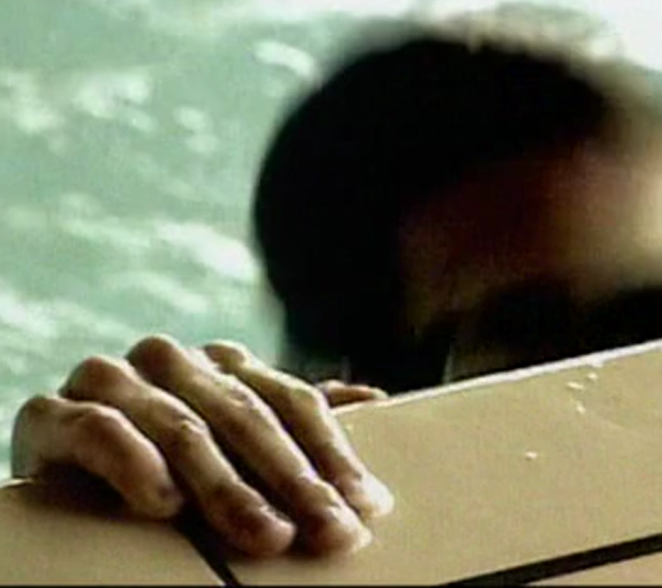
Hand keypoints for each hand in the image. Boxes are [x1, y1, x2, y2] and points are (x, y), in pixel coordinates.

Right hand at [11, 335, 393, 557]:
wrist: (57, 470)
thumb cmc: (162, 458)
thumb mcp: (234, 441)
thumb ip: (292, 419)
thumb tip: (376, 400)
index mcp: (222, 364)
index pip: (292, 402)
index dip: (333, 454)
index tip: (368, 506)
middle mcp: (171, 361)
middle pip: (246, 417)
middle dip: (294, 480)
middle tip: (329, 532)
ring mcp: (111, 379)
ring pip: (183, 428)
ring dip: (227, 487)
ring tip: (266, 534)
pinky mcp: (51, 414)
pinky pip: (99, 430)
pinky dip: (133, 462)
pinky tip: (163, 503)